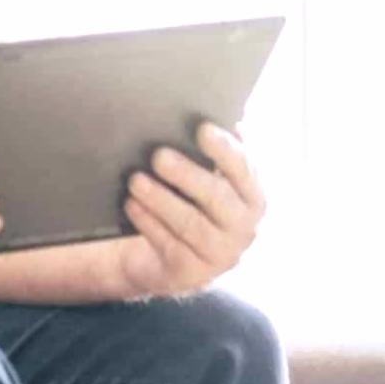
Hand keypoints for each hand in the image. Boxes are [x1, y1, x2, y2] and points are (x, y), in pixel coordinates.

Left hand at [114, 121, 265, 298]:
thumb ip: (216, 152)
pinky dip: (148, 222)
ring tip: (136, 180)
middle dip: (187, 175)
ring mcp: (220, 255)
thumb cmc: (192, 205)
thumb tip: (222, 110)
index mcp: (253, 197)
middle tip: (158, 155)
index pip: (244, 170)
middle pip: (218, 199)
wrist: (171, 259)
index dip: (225, 149)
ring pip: (190, 224)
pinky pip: (168, 244)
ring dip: (161, 199)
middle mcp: (244, 229)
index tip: (202, 128)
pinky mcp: (190, 273)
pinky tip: (131, 205)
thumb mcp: (208, 179)